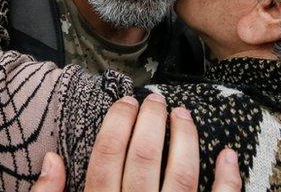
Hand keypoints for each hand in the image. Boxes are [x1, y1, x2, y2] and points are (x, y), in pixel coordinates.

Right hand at [30, 95, 241, 191]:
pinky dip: (228, 181)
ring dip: (184, 140)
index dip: (116, 125)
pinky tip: (229, 155)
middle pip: (142, 160)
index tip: (125, 102)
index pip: (106, 160)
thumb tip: (51, 160)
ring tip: (183, 114)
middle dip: (149, 121)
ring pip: (180, 177)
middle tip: (155, 99)